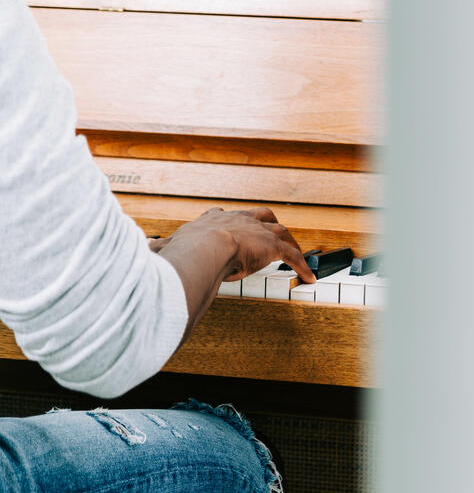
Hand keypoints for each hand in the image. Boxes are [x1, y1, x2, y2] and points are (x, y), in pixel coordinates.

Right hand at [167, 207, 314, 283]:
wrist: (203, 248)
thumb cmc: (184, 251)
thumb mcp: (166, 248)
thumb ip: (158, 249)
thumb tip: (145, 246)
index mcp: (212, 221)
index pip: (223, 216)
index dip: (229, 221)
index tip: (230, 225)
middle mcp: (237, 220)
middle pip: (260, 215)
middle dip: (268, 223)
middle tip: (274, 235)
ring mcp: (256, 230)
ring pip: (280, 231)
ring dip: (290, 243)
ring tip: (297, 256)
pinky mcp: (272, 245)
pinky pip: (292, 255)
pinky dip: (302, 266)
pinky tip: (308, 277)